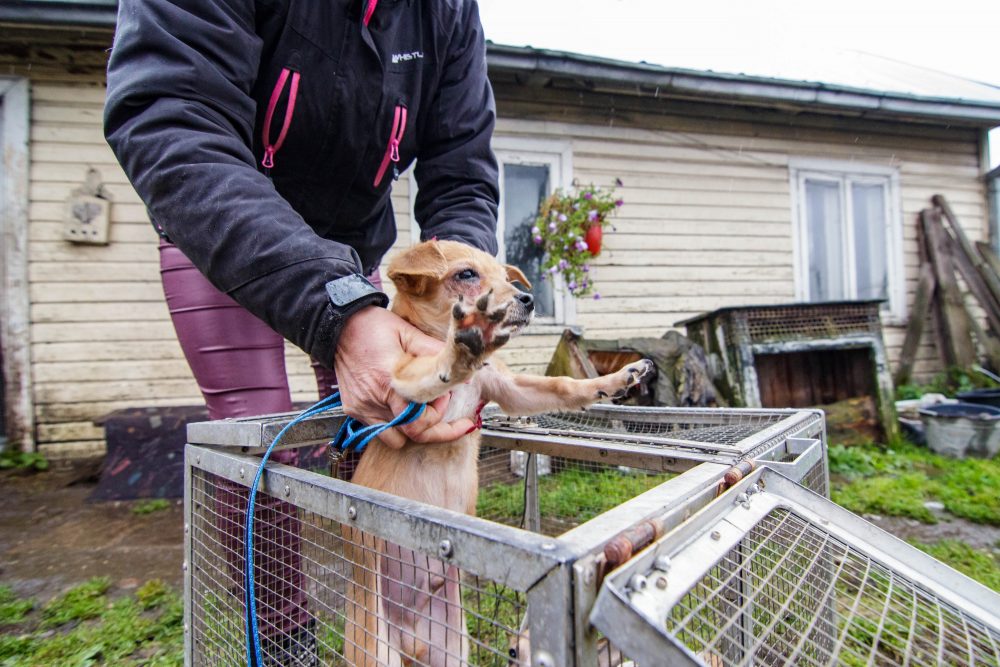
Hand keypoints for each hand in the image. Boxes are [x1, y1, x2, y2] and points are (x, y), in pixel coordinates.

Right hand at [334, 306, 475, 448]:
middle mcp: (374, 401)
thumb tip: (462, 371)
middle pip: (411, 435)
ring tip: (418, 406)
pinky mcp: (353, 409)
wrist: (338, 326)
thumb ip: (435, 353)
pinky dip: (394, 422)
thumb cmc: (374, 327)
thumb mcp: (408, 333)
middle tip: (440, 404)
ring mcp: (362, 408)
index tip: (445, 396)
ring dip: (411, 427)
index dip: (439, 415)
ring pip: (395, 438)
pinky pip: (378, 429)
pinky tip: (399, 402)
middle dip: (433, 426)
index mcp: (390, 383)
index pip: (419, 422)